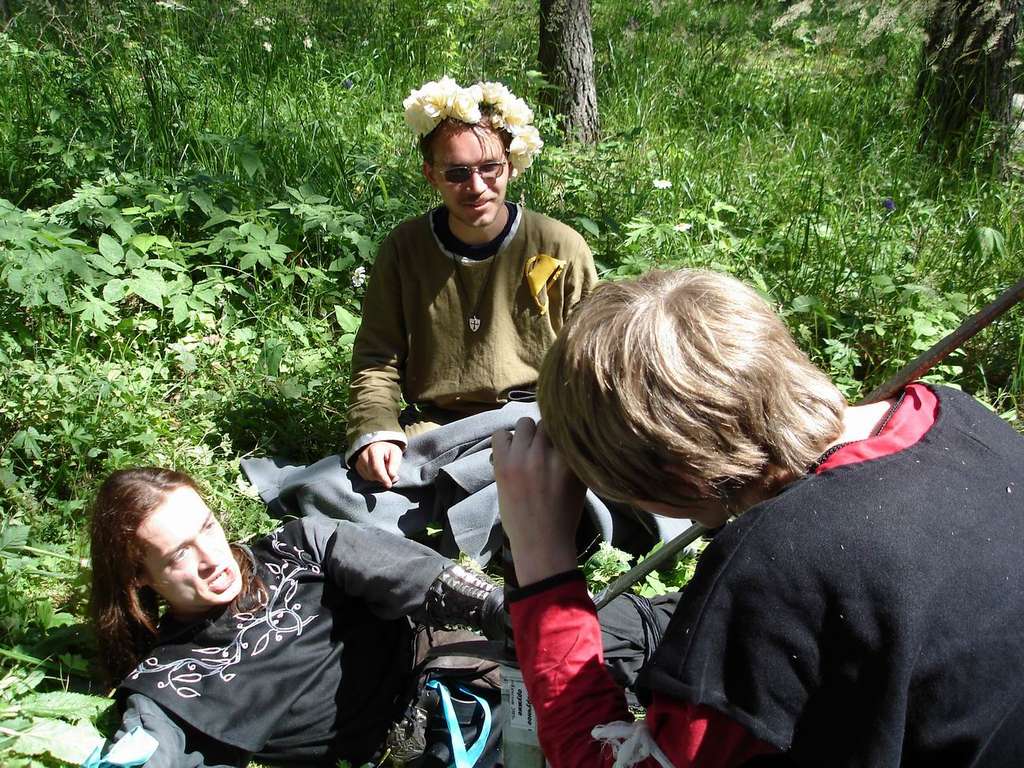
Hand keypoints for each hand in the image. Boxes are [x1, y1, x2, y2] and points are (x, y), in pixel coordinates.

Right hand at [354, 441, 402, 487]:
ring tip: (384, 469)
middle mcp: (363, 455)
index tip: (389, 485)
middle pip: (373, 474)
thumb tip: (392, 476)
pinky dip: (374, 477)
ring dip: (379, 478)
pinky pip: (366, 478)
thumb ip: (395, 464)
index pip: (377, 468)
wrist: (378, 446)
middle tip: (391, 476)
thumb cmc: (388, 450)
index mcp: (374, 450)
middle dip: (383, 478)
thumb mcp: (396, 453)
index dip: (383, 478)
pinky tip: (378, 471)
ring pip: (369, 477)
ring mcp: (359, 461)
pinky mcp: (357, 467)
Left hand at [491, 417, 585, 585]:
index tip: (559, 438)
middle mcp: (548, 454)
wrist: (541, 543)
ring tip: (527, 451)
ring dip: (527, 434)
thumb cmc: (564, 515)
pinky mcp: (503, 465)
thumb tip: (568, 428)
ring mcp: (523, 458)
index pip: (566, 425)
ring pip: (525, 423)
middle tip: (543, 449)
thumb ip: (576, 456)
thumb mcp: (581, 482)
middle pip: (546, 422)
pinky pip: (500, 434)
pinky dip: (506, 440)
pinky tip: (511, 454)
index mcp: (571, 459)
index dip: (562, 430)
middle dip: (545, 434)